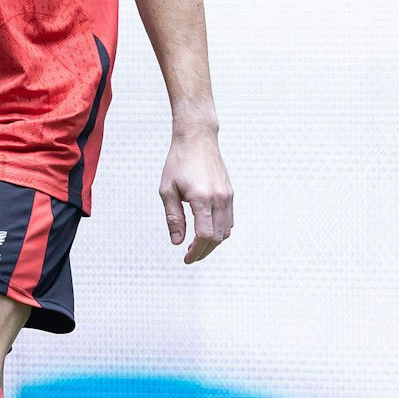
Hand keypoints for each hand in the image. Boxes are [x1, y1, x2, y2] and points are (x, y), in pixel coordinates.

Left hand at [159, 124, 233, 263]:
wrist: (197, 138)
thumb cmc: (179, 162)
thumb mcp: (167, 190)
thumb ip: (173, 218)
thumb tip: (178, 242)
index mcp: (202, 198)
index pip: (204, 235)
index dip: (196, 251)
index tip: (187, 258)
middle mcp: (219, 198)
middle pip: (218, 237)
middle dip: (204, 251)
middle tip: (190, 256)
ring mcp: (228, 196)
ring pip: (226, 230)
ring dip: (214, 243)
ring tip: (197, 246)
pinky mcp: (230, 193)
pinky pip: (230, 219)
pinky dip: (221, 230)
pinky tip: (207, 231)